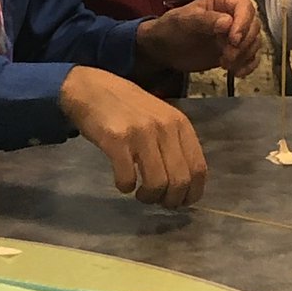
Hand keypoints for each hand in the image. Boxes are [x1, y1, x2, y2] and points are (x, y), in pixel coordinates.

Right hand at [59, 65, 206, 206]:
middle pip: (180, 180)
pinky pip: (127, 178)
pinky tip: (123, 182)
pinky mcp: (116, 140)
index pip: (199, 168)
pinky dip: (125, 187)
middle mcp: (165, 127)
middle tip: (158, 200)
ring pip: (157, 183)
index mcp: (180, 123)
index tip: (181, 202)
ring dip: (149, 197)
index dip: (192, 192)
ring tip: (140, 194)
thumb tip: (185, 184)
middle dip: (170, 200)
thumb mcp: (161, 117)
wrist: (92, 89)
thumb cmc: (129, 107)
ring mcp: (141, 133)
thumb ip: (174, 143)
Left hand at [136, 0, 260, 78]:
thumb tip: (228, 23)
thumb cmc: (171, 28)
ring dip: (244, 56)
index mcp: (223, 0)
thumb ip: (205, 20)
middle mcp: (234, 15)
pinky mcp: (235, 51)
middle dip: (243, 44)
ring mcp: (235, 34)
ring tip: (225, 64)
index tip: (233, 40)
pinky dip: (248, 65)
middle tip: (226, 56)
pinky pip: (251, 57)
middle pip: (253, 26)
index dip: (243, 23)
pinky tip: (236, 72)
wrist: (164, 50)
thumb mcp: (184, 21)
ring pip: (254, 42)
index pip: (245, 7)